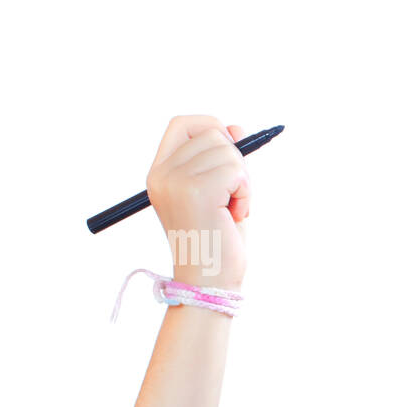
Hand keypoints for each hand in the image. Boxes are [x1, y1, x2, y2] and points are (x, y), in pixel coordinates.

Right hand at [145, 115, 250, 288]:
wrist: (209, 282)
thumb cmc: (216, 241)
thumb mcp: (219, 193)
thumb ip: (223, 160)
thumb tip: (237, 128)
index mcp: (159, 173)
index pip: (182, 124)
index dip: (211, 127)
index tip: (231, 148)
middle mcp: (162, 174)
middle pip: (212, 134)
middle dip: (235, 162)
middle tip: (231, 196)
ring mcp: (177, 181)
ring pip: (228, 151)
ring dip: (242, 181)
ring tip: (231, 210)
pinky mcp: (197, 191)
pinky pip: (237, 171)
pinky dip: (246, 193)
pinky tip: (236, 215)